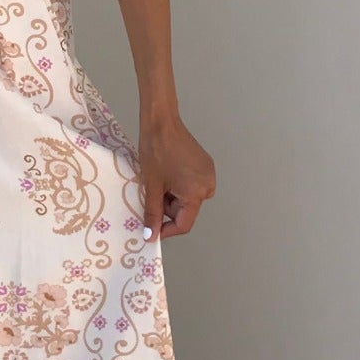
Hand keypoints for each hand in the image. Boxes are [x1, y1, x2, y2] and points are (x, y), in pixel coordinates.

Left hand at [136, 112, 215, 242]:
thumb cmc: (155, 152)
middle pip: (186, 210)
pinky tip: (168, 173)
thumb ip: (153, 213)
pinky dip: (179, 185)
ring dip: (172, 196)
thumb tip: (151, 236)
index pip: (184, 224)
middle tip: (152, 193)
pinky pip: (191, 185)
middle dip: (167, 207)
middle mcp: (208, 186)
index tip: (152, 231)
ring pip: (188, 198)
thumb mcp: (151, 186)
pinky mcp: (205, 165)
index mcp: (196, 193)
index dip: (166, 230)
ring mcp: (208, 174)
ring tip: (159, 180)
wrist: (161, 122)